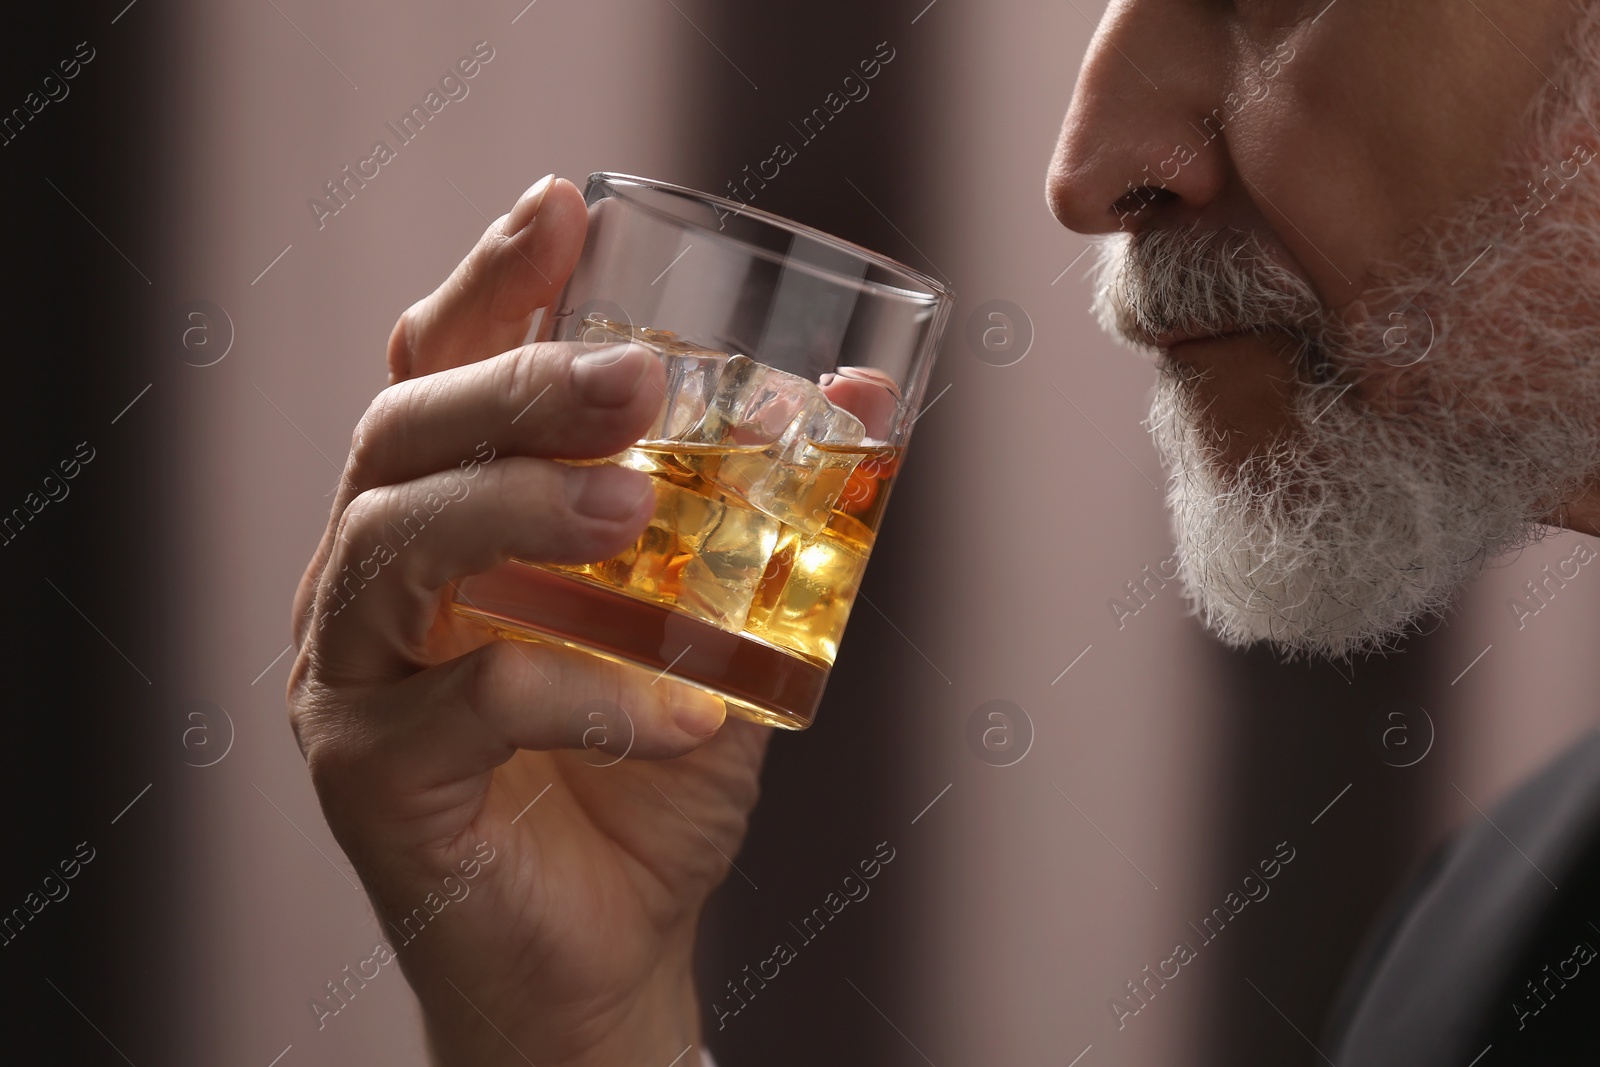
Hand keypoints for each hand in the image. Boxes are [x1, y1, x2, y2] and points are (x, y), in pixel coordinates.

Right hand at [286, 175, 770, 1065]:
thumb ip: (763, 524)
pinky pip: (470, 703)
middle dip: (513, 385)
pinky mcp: (371, 775)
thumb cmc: (644, 780)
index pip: (436, 373)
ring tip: (636, 511)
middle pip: (399, 436)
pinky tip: (682, 717)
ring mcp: (354, 676)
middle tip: (633, 380)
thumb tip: (854, 407)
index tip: (562, 209)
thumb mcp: (720, 633)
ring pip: (395, 544)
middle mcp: (372, 580)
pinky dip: (586, 695)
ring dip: (521, 507)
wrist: (606, 952)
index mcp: (441, 521)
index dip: (490, 284)